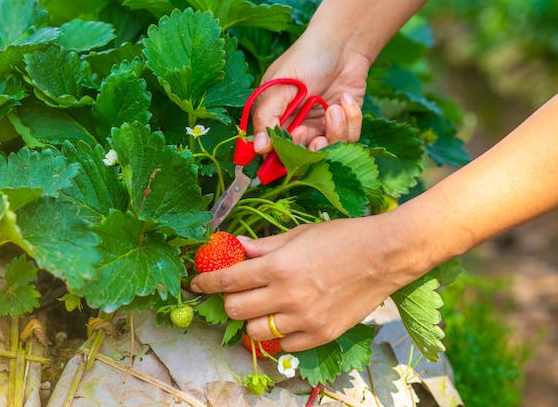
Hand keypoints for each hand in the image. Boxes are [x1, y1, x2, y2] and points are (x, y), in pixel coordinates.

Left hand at [190, 217, 407, 351]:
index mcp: (278, 267)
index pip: (227, 280)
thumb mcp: (298, 234)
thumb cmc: (341, 238)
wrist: (384, 256)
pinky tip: (285, 320)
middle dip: (228, 300)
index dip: (206, 281)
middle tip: (237, 292)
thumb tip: (236, 248)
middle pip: (234, 309)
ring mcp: (304, 320)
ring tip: (263, 307)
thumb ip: (263, 245)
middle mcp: (287, 296)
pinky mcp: (321, 335)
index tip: (197, 283)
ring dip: (251, 320)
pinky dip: (278, 335)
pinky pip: (284, 346)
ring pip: (254, 332)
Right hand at [251, 26, 367, 153]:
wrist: (342, 42)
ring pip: (329, 152)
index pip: (274, 153)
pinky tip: (346, 100)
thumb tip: (258, 148)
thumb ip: (267, 117)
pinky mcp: (344, 125)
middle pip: (303, 159)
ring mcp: (321, 128)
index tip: (293, 144)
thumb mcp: (280, 86)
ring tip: (335, 110)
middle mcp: (296, 129)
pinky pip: (350, 139)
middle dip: (311, 150)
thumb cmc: (305, 58)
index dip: (283, 156)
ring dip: (335, 133)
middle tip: (314, 135)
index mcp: (274, 121)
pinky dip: (351, 120)